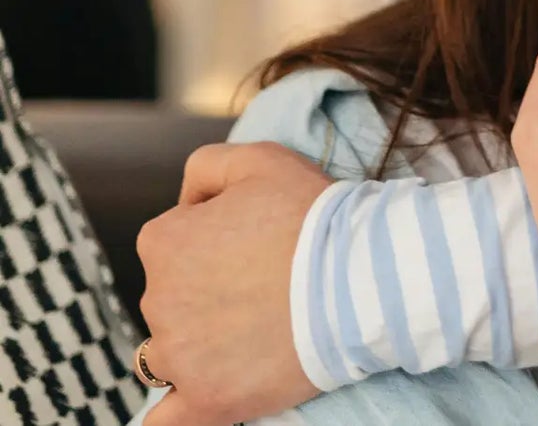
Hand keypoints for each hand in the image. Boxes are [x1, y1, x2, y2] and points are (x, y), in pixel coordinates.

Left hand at [133, 142, 329, 424]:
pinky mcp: (206, 400)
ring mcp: (179, 356)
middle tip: (264, 278)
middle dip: (205, 288)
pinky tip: (196, 394)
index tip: (253, 238)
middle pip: (170, 295)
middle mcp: (158, 300)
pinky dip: (173, 412)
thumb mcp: (259, 158)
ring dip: (197, 341)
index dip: (213, 234)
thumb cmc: (312, 215)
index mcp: (164, 241)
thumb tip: (187, 201)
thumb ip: (206, 167)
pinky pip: (166, 420)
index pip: (172, 238)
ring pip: (169, 351)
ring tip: (252, 328)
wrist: (359, 276)